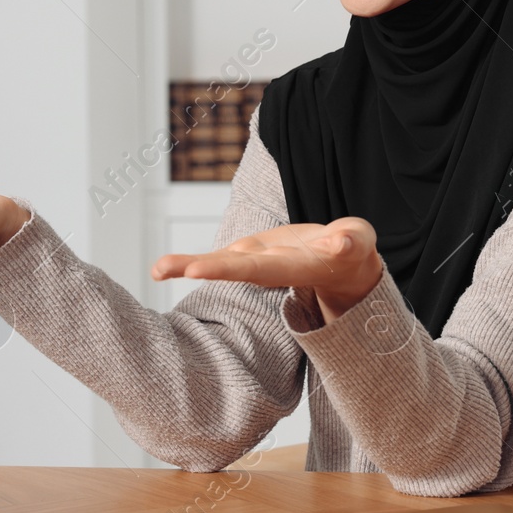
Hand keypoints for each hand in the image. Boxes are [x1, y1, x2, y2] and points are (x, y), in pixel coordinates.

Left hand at [150, 217, 383, 322]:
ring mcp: (254, 263)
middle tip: (167, 269)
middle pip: (232, 268)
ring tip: (155, 270)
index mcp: (293, 266)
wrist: (340, 265)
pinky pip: (214, 259)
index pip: (258, 267)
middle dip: (202, 268)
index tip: (200, 269)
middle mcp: (267, 268)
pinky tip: (160, 269)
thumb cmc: (351, 251)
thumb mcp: (357, 242)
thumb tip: (342, 242)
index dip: (229, 267)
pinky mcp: (248, 255)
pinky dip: (187, 263)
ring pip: (216, 265)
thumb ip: (350, 242)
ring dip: (185, 267)